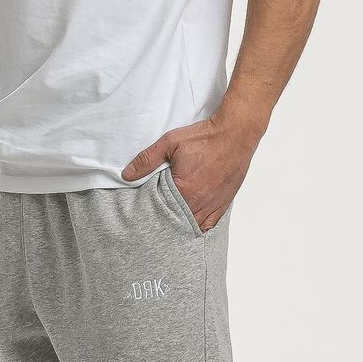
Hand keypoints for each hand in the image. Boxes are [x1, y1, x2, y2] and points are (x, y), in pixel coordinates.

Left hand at [120, 109, 264, 231]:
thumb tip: (127, 175)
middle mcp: (200, 202)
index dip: (151, 215)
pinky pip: (210, 225)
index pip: (161, 212)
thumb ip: (147, 159)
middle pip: (177, 223)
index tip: (144, 216)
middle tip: (154, 223)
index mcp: (184, 190)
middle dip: (165, 223)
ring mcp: (213, 205)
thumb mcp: (170, 143)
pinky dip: (199, 227)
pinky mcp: (223, 203)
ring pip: (193, 226)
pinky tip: (190, 226)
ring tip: (170, 225)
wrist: (235, 134)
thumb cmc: (205, 137)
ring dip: (182, 226)